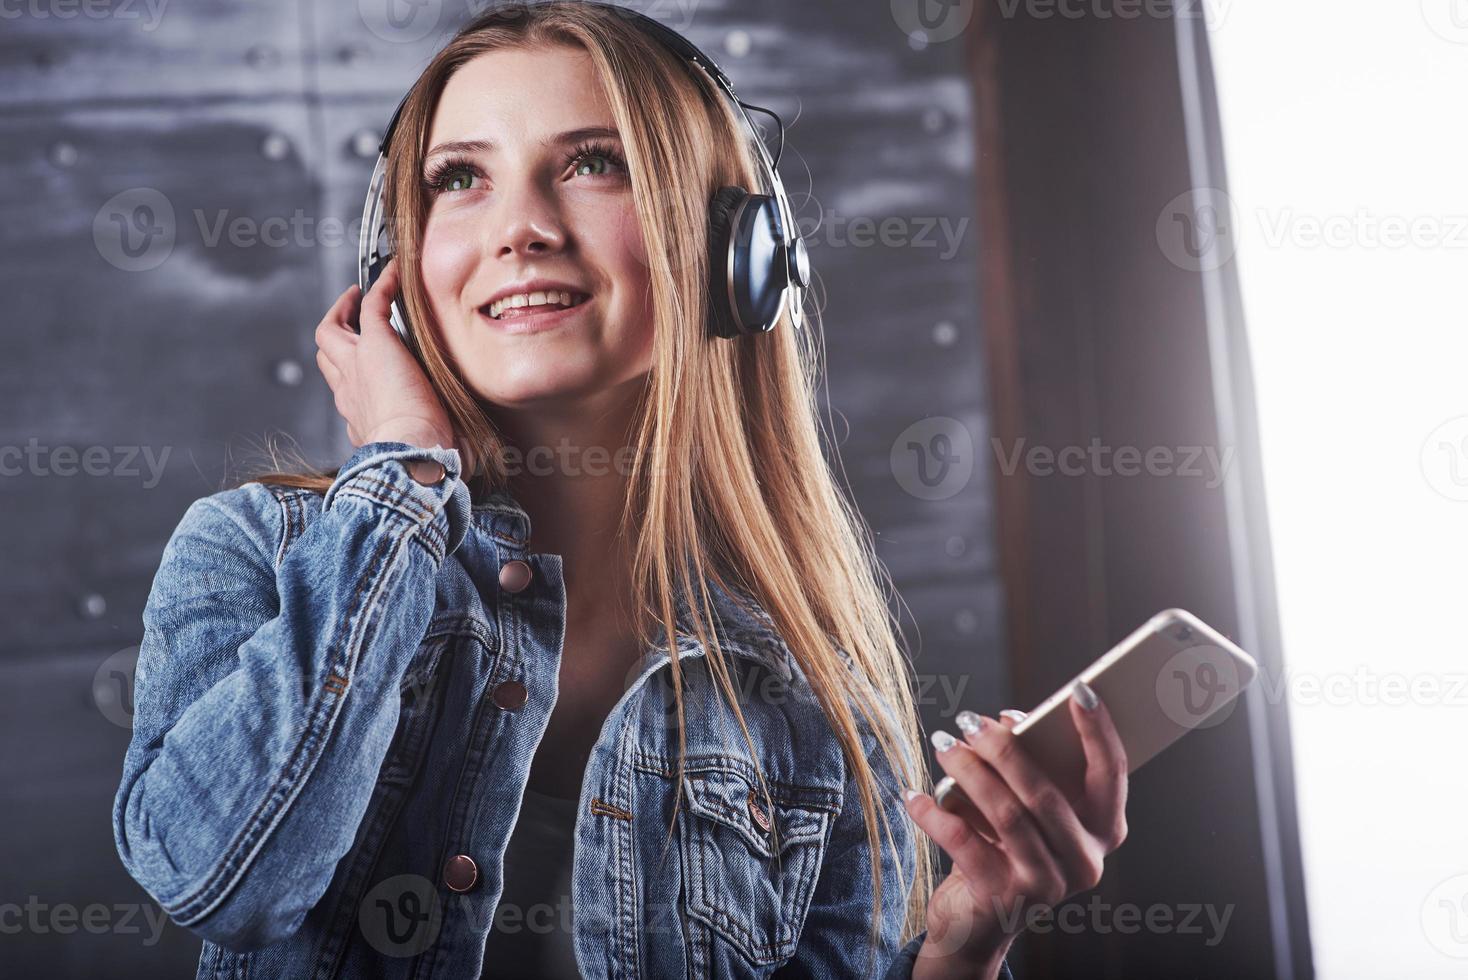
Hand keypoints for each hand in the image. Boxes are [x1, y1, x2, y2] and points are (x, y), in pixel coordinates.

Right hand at [314, 257, 456, 454]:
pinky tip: (395, 274)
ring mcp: (356, 368)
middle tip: (353, 320)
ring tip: (361, 293)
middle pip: (329, 360)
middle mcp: (351, 394)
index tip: (371, 372)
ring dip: (343, 310)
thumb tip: (479, 455)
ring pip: (331, 333)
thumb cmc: (428, 462)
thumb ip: (446, 445)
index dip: (356, 378)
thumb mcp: (431, 452)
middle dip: (338, 339)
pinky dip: (381, 287)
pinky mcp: (373, 345)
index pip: (350, 394)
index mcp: (363, 420)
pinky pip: (372, 305)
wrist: (414, 453)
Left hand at [903, 683, 1129, 979]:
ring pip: (1006, 814)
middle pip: (1045, 793)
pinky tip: (914, 795)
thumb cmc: (1004, 844)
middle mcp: (1086, 861)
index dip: (1099, 731)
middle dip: (1003, 749)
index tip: (1079, 690)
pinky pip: (965, 843)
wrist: (977, 918)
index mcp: (1104, 830)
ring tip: (942, 744)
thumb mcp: (1024, 804)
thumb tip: (1008, 719)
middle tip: (968, 720)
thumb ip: (1027, 763)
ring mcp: (1048, 885)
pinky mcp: (1004, 899)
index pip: (1111, 774)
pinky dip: (935, 814)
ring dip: (968, 772)